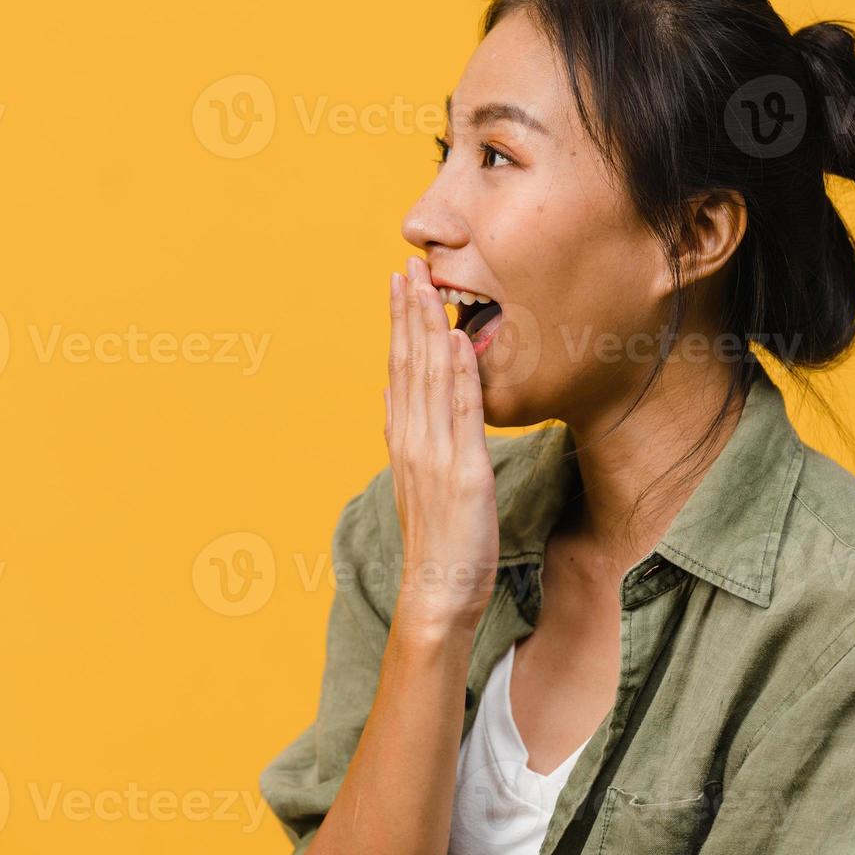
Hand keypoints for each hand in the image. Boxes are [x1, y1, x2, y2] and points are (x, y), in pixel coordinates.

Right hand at [384, 256, 500, 636]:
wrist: (438, 589)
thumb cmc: (438, 539)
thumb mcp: (417, 479)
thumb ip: (405, 434)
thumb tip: (391, 396)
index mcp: (404, 438)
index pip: (399, 366)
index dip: (399, 322)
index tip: (400, 283)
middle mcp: (413, 439)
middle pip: (408, 362)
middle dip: (408, 311)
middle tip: (408, 266)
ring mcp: (435, 454)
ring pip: (428, 378)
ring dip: (427, 328)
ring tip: (426, 286)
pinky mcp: (463, 471)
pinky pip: (459, 414)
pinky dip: (456, 376)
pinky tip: (455, 342)